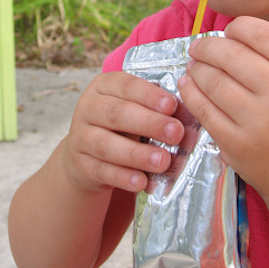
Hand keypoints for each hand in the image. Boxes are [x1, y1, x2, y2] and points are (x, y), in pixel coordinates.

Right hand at [63, 71, 183, 193]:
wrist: (87, 152)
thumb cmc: (122, 124)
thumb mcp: (136, 108)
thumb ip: (156, 108)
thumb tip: (189, 115)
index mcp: (104, 86)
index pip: (126, 85)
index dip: (149, 95)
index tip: (172, 105)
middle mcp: (88, 107)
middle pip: (117, 113)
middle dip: (149, 123)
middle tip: (176, 133)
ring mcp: (80, 136)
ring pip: (107, 144)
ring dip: (137, 154)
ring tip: (163, 160)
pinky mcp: (79, 164)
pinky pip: (101, 171)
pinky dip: (122, 177)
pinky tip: (142, 181)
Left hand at [178, 16, 268, 206]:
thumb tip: (230, 32)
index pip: (263, 34)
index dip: (238, 27)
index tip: (228, 31)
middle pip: (232, 54)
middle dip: (208, 45)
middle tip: (199, 47)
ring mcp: (260, 123)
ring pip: (213, 79)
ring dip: (197, 67)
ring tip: (194, 65)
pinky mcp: (237, 146)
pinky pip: (202, 108)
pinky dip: (189, 91)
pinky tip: (188, 83)